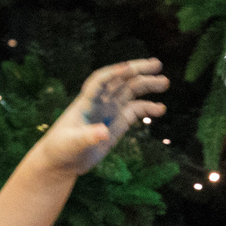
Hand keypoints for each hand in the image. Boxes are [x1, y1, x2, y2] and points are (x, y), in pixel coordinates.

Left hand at [30, 59, 167, 174]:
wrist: (61, 161)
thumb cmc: (60, 149)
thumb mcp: (72, 143)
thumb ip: (88, 136)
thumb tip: (104, 132)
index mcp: (86, 102)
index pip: (100, 81)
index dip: (113, 73)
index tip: (128, 68)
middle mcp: (100, 102)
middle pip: (121, 80)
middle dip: (138, 70)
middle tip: (157, 64)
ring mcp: (110, 111)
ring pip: (131, 92)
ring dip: (147, 85)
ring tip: (165, 82)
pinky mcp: (117, 123)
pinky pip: (135, 110)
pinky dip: (148, 108)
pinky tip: (160, 109)